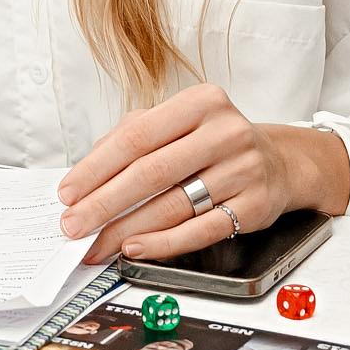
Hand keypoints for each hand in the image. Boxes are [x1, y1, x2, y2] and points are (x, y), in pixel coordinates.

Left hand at [57, 83, 349, 263]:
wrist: (281, 163)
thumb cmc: (215, 142)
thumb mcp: (177, 123)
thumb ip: (130, 137)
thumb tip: (85, 176)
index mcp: (200, 102)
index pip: (136, 136)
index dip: (96, 167)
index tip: (68, 192)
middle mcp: (225, 132)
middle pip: (151, 172)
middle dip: (104, 203)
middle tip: (74, 225)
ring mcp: (243, 170)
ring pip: (172, 204)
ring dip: (126, 229)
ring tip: (96, 243)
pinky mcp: (255, 206)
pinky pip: (201, 230)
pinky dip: (164, 242)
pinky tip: (135, 247)